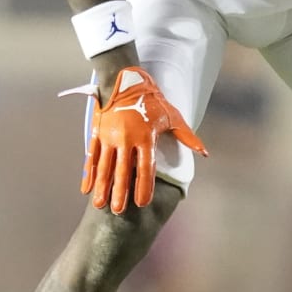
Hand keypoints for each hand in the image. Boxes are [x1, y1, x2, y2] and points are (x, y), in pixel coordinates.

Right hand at [79, 67, 206, 213]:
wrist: (124, 80)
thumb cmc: (151, 100)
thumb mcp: (172, 116)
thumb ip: (187, 137)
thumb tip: (205, 153)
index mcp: (145, 137)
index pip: (145, 167)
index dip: (144, 186)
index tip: (142, 202)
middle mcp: (126, 139)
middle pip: (122, 171)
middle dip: (120, 193)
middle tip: (118, 211)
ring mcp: (109, 137)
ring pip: (104, 167)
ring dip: (102, 187)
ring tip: (99, 205)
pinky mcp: (97, 134)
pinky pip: (92, 157)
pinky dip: (88, 174)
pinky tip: (86, 189)